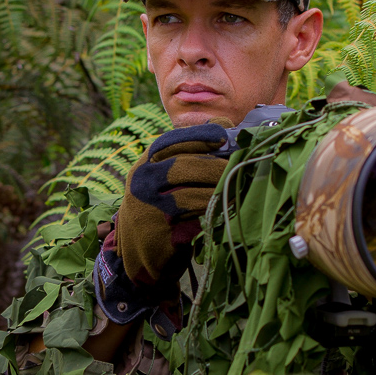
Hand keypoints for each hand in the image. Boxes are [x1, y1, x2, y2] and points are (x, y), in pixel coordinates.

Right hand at [115, 121, 229, 284]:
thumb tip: (224, 122)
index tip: (224, 134)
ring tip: (237, 186)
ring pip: (190, 193)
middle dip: (214, 164)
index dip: (198, 136)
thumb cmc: (160, 206)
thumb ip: (188, 151)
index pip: (170, 141)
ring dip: (218, 189)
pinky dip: (213, 211)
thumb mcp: (163, 176)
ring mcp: (149, 208)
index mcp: (144, 163)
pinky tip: (227, 207)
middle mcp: (142, 182)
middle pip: (182, 166)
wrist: (137, 252)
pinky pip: (193, 218)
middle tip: (238, 165)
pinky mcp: (162, 232)